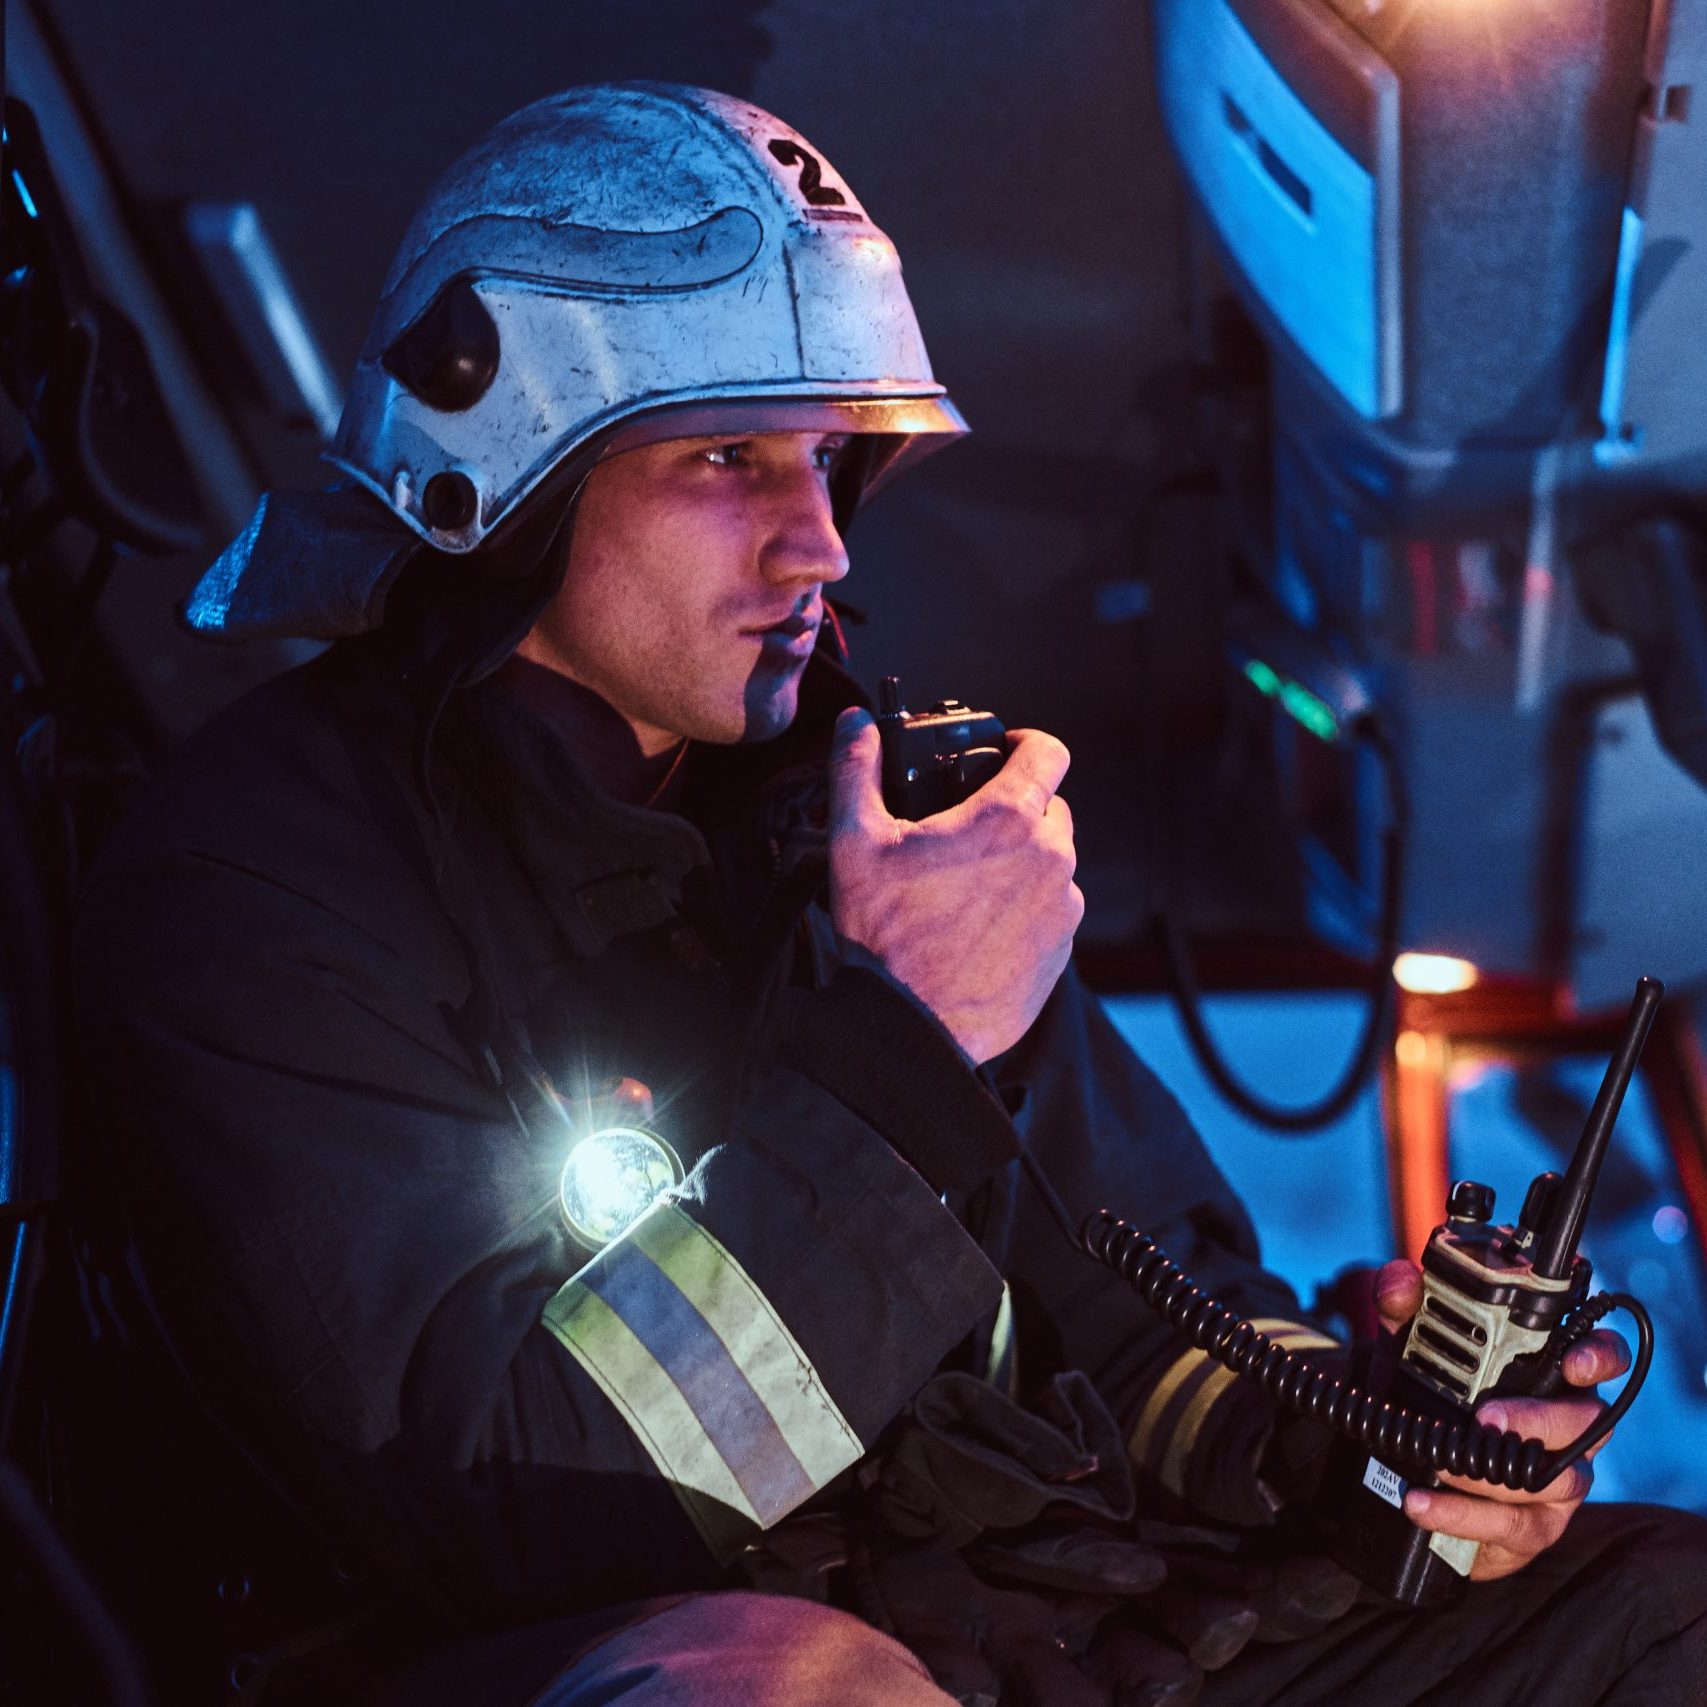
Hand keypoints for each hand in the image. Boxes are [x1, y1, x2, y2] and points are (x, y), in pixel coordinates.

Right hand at [827, 707, 1083, 1064]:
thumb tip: (854, 724)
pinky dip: (1026, 909)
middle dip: (1017, 810)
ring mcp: (1063, 909)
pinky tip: (981, 926)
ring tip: (969, 886)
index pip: (1048, 751)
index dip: (1027, 742)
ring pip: (1053, 863)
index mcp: (1007, 820)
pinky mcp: (1062, 952)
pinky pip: (1053, 912)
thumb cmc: (883, 936)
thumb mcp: (854, 842)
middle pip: (1050, 809)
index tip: (1007, 752)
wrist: (909, 1028)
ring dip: (1022, 863)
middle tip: (969, 831)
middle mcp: (1050, 859)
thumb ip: (856, 770)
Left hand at [1373, 1258, 1629, 1580]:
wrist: (1403, 1466)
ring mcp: (1559, 1481)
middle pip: (1587, 1423)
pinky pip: (1514, 1526)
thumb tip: (1401, 1282)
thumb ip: (1402, 1305)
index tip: (1573, 1362)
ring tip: (1442, 1463)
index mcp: (1551, 1372)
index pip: (1601, 1355)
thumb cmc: (1429, 1392)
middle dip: (1540, 1420)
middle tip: (1486, 1417)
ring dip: (1494, 1472)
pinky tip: (1420, 1502)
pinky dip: (1462, 1515)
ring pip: (1557, 1480)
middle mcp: (1568, 1426)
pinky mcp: (1534, 1527)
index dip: (1599, 1356)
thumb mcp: (1407, 1344)